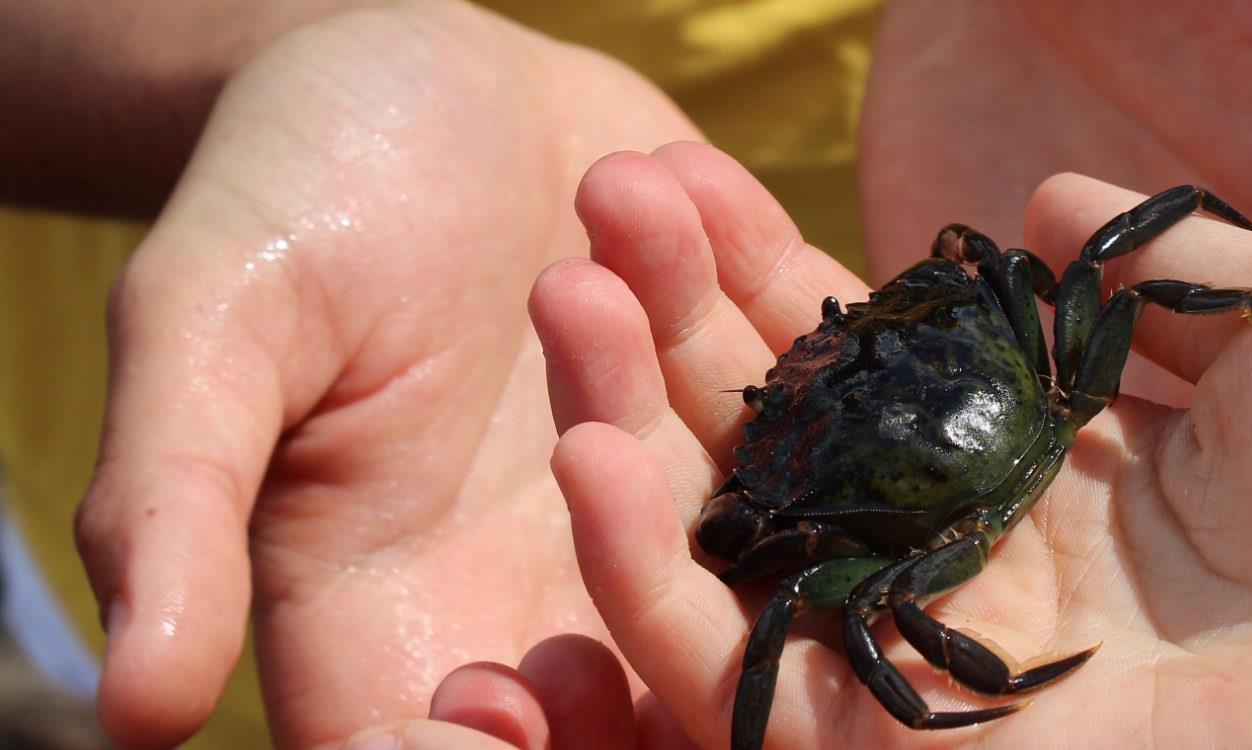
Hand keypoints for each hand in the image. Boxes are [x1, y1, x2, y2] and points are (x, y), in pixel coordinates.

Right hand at [72, 1, 700, 745]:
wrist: (417, 73)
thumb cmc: (284, 195)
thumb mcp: (209, 330)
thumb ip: (171, 508)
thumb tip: (133, 710)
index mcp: (394, 609)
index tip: (510, 696)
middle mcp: (545, 578)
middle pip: (632, 702)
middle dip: (648, 630)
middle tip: (594, 452)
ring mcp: (664, 496)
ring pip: (734, 536)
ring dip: (677, 404)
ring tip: (575, 260)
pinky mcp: (741, 406)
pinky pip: (806, 410)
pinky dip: (772, 319)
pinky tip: (690, 200)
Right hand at [535, 148, 1251, 747]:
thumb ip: (1146, 261)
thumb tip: (1034, 187)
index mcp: (1072, 478)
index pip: (874, 377)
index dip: (777, 279)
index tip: (686, 185)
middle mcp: (994, 579)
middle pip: (789, 454)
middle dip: (680, 333)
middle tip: (595, 212)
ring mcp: (952, 682)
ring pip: (740, 560)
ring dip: (632, 436)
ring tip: (565, 303)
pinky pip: (746, 683)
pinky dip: (655, 580)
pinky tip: (588, 456)